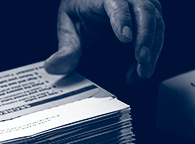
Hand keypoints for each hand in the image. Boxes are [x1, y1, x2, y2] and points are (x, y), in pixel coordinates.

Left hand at [44, 0, 164, 82]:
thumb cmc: (79, 9)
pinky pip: (157, 32)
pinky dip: (152, 52)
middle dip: (145, 38)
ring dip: (152, 49)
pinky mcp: (148, 15)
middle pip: (144, 10)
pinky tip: (139, 68)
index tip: (125, 38)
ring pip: (156, 22)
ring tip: (141, 72)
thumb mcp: (68, 27)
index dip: (122, 19)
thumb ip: (65, 48)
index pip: (116, 3)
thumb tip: (52, 66)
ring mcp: (140, 4)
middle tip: (140, 61)